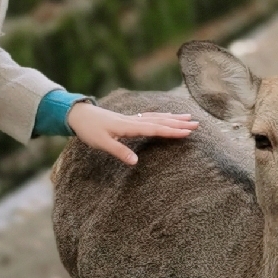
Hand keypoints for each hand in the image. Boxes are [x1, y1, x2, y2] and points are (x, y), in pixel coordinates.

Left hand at [68, 100, 197, 165]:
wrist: (79, 115)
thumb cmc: (89, 130)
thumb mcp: (102, 143)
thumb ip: (119, 151)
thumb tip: (136, 162)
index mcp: (129, 126)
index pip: (155, 129)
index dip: (171, 131)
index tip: (187, 132)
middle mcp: (134, 120)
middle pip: (161, 121)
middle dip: (179, 122)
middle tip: (197, 123)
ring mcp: (132, 118)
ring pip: (157, 117)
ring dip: (173, 118)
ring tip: (188, 117)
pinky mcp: (129, 119)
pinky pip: (151, 117)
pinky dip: (162, 116)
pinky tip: (167, 116)